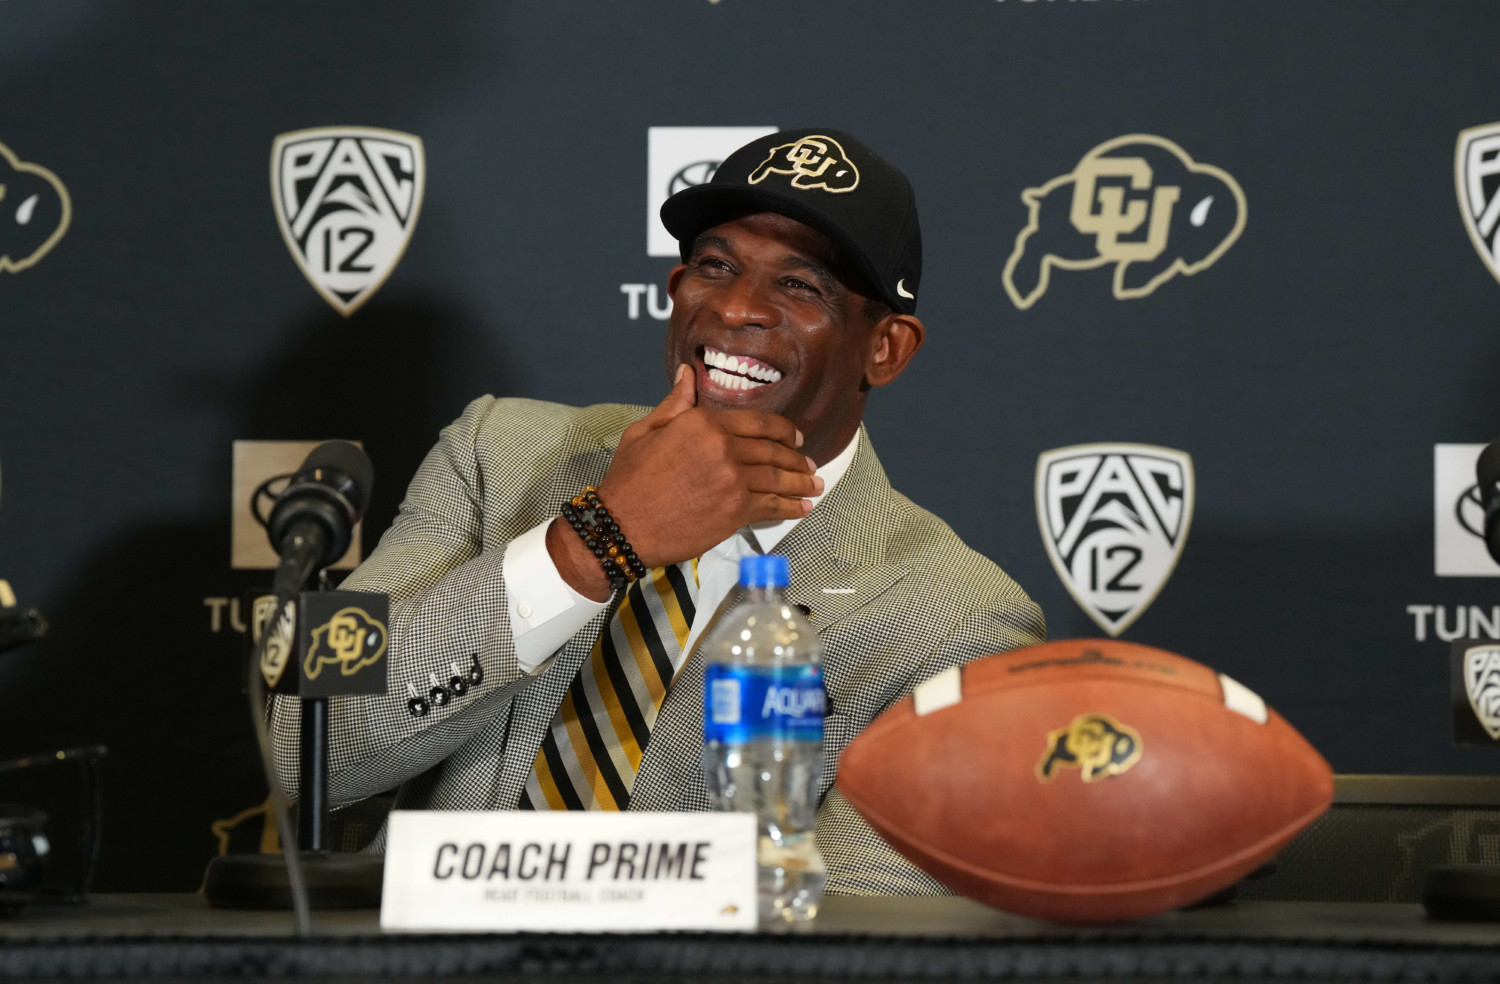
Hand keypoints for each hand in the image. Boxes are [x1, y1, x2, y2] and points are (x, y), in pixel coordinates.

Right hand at [547, 366, 821, 599]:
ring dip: (801, 482)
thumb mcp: (646, 431)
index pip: (758, 422)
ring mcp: (734, 480)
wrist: (622, 526)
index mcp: (705, 423)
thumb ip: (676, 404)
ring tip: (815, 485)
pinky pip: (773, 506)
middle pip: (773, 450)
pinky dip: (792, 507)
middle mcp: (725, 448)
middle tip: (810, 464)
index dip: (783, 430)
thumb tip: (689, 374)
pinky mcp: (736, 511)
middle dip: (796, 458)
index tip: (796, 438)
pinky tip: (803, 507)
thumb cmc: (629, 479)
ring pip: (778, 478)